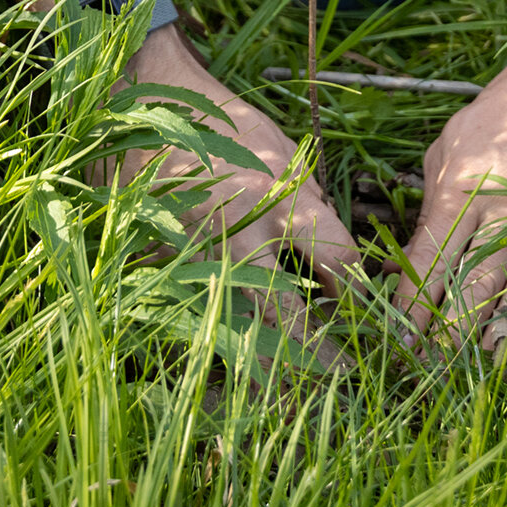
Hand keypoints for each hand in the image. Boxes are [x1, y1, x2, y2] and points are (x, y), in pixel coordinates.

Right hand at [127, 26, 357, 353]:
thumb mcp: (281, 149)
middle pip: (287, 315)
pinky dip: (207, 344)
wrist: (141, 103)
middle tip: (342, 383)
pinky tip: (224, 370)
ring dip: (263, 369)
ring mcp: (192, 256)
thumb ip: (308, 201)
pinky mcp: (157, 265)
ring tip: (287, 402)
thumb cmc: (219, 121)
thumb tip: (333, 251)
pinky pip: (187, 317)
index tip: (365, 315)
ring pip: (234, 332)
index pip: (338, 263)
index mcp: (278, 199)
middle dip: (317, 356)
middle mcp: (239, 236)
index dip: (358, 295)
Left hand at [394, 39, 506, 350]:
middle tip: (430, 374)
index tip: (397, 345)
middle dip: (447, 344)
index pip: (427, 269)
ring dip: (495, 344)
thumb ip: (433, 203)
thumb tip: (414, 262)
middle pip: (471, 301)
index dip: (409, 315)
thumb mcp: (452, 144)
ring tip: (475, 373)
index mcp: (464, 190)